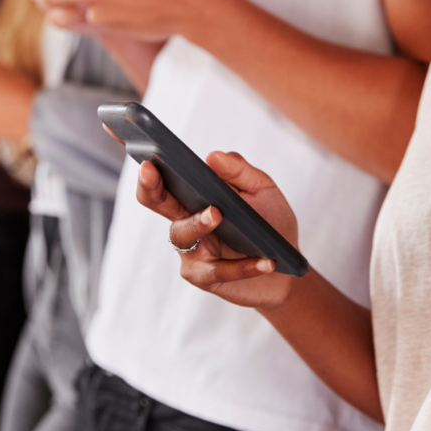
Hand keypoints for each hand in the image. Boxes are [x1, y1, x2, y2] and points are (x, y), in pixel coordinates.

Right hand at [136, 151, 300, 309]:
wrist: (286, 267)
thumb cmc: (270, 223)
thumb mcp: (262, 190)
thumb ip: (239, 171)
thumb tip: (212, 156)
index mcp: (194, 196)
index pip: (163, 178)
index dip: (147, 167)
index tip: (143, 155)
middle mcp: (185, 220)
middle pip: (155, 201)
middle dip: (149, 185)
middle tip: (151, 170)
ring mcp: (191, 250)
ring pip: (182, 233)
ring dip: (198, 222)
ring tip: (219, 214)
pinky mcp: (203, 276)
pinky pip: (216, 270)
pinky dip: (242, 266)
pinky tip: (265, 261)